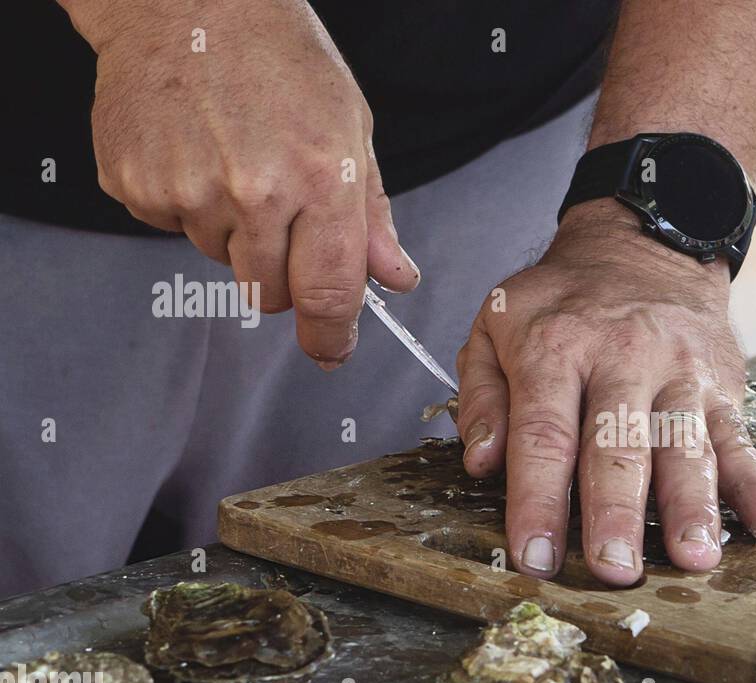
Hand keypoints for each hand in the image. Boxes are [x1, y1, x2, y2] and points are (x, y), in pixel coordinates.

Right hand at [77, 0, 416, 364]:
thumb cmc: (277, 56)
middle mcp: (256, 193)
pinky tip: (194, 152)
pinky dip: (186, 204)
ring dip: (233, 232)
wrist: (185, 1)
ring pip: (221, 261)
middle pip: (270, 293)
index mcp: (321, 180)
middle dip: (282, 274)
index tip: (331, 352)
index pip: (329, 294)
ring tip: (234, 160)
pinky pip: (171, 229)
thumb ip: (372, 215)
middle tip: (279, 215)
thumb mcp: (351, 128)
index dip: (331, 336)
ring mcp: (189, 192)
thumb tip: (395, 278)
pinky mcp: (137, 186)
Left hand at [455, 200, 755, 585]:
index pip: (543, 434)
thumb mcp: (496, 325)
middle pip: (618, 445)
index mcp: (555, 347)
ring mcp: (680, 374)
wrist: (645, 246)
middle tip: (614, 569)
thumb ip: (482, 396)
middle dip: (617, 511)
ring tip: (696, 559)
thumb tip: (481, 463)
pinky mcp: (722, 387)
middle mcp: (622, 359)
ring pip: (686, 446)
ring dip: (693, 506)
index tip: (535, 554)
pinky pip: (742, 441)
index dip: (538, 499)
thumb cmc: (565, 302)